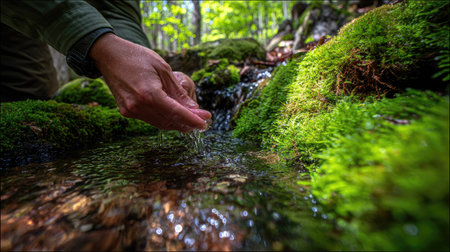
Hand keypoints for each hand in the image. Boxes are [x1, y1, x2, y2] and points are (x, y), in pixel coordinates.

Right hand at [89, 33, 210, 131]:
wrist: (109, 55)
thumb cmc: (137, 57)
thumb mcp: (163, 69)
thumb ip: (178, 92)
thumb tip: (193, 108)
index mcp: (148, 94)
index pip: (176, 112)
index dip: (192, 119)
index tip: (205, 122)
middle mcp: (138, 106)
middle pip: (169, 121)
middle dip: (187, 123)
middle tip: (202, 121)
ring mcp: (130, 111)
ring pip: (160, 123)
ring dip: (177, 123)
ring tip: (192, 119)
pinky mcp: (126, 111)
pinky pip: (150, 119)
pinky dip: (164, 119)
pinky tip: (174, 115)